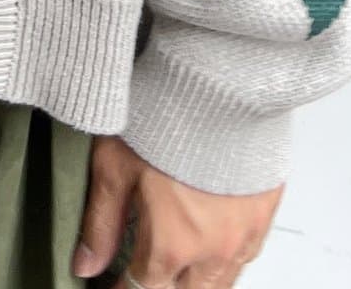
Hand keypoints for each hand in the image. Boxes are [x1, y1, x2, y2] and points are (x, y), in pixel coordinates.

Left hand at [71, 134, 282, 287]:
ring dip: (194, 280)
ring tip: (175, 263)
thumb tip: (86, 264)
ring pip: (218, 283)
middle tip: (142, 268)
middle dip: (160, 286)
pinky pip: (247, 256)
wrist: (221, 81)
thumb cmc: (167, 114)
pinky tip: (213, 243)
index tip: (109, 284)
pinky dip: (226, 259)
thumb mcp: (115, 166)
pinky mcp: (265, 214)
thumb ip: (101, 223)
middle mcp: (211, 251)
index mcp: (170, 246)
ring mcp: (243, 236)